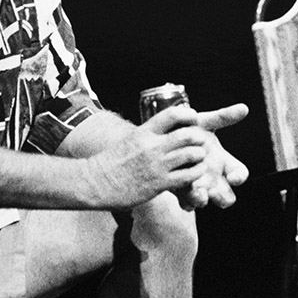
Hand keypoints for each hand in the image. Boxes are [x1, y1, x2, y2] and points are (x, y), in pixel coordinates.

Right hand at [86, 105, 208, 210]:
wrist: (96, 183)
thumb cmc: (112, 163)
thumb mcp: (130, 140)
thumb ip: (149, 136)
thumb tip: (164, 132)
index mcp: (144, 132)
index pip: (172, 115)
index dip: (187, 115)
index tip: (194, 119)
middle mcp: (152, 146)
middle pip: (187, 134)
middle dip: (199, 137)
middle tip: (202, 142)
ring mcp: (157, 165)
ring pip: (191, 154)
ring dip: (200, 156)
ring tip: (201, 158)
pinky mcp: (159, 183)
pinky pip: (187, 176)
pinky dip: (196, 173)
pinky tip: (196, 174)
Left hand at [176, 103, 249, 210]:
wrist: (164, 140)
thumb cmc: (189, 130)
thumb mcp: (204, 122)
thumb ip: (223, 117)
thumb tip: (244, 107)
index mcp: (224, 162)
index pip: (239, 173)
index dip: (239, 176)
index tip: (234, 177)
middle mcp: (215, 178)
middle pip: (227, 197)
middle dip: (222, 197)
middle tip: (215, 192)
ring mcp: (200, 188)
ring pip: (207, 201)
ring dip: (203, 199)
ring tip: (197, 192)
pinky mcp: (183, 194)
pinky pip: (188, 204)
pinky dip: (186, 200)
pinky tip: (181, 192)